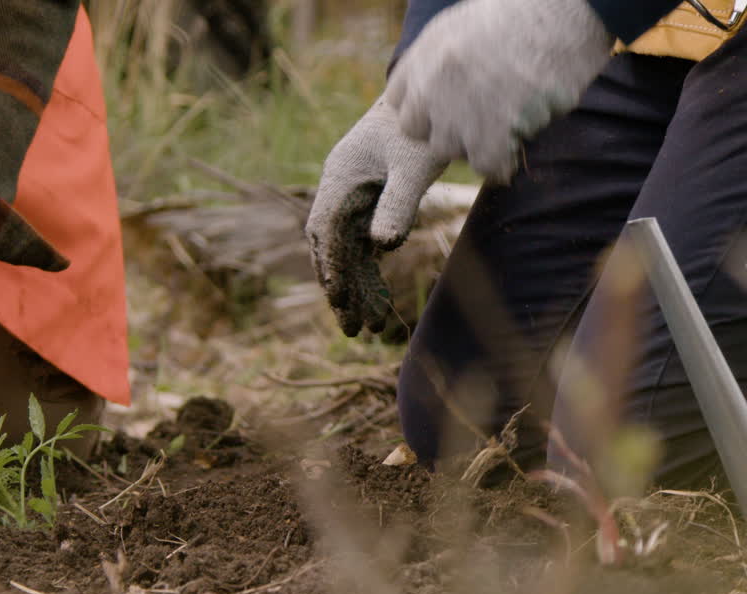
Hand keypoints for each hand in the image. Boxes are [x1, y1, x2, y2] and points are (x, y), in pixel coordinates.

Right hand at [306, 97, 448, 336]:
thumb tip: (383, 247)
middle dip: (340, 288)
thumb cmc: (421, 128)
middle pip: (331, 247)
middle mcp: (340, 188)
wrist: (433, 98)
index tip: (338, 298)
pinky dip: (370, 273)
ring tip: (371, 326)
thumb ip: (399, 204)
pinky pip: (363, 245)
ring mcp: (353, 197)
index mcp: (340, 176)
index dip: (330, 265)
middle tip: (352, 328)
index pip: (325, 229)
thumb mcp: (415, 164)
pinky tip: (379, 301)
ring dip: (356, 288)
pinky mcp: (370, 203)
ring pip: (347, 251)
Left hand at [386, 0, 612, 179]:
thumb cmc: (525, 11)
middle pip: (419, 131)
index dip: (425, 106)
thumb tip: (435, 92)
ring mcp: (457, 113)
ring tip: (506, 121)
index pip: (400, 101)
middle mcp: (430, 86)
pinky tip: (516, 148)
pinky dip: (503, 163)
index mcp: (422, 56)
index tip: (449, 102)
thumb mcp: (462, 25)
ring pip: (451, 150)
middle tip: (480, 114)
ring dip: (475, 143)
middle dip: (444, 127)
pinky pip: (487, 166)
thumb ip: (440, 60)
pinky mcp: (491, 134)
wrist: (565, 10)